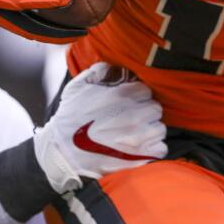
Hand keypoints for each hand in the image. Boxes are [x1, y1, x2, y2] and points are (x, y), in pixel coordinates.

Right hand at [0, 0, 73, 36]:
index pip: (18, 1)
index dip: (42, 0)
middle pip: (24, 26)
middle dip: (52, 32)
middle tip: (82, 31)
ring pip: (21, 27)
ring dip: (46, 32)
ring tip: (74, 32)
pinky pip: (16, 20)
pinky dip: (35, 23)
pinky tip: (53, 21)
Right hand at [34, 62, 167, 192]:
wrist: (63, 153)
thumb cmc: (70, 119)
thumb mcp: (78, 87)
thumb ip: (100, 71)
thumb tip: (115, 66)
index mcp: (122, 95)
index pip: (145, 90)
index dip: (137, 97)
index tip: (128, 104)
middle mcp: (134, 115)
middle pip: (155, 108)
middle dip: (145, 112)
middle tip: (132, 119)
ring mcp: (139, 137)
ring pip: (159, 128)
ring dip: (150, 130)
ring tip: (134, 134)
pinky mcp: (141, 157)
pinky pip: (160, 148)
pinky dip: (152, 148)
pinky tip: (138, 148)